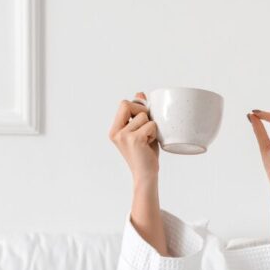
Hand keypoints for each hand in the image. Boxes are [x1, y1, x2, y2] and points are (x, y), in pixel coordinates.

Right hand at [110, 92, 166, 255]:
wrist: (146, 175)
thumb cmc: (145, 154)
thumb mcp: (141, 131)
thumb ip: (139, 114)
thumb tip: (139, 94)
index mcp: (115, 129)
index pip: (124, 103)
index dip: (137, 106)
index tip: (144, 118)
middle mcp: (116, 132)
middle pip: (129, 104)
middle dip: (143, 113)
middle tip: (147, 129)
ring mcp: (123, 135)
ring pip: (144, 116)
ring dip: (151, 127)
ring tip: (148, 140)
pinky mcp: (134, 139)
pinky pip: (151, 125)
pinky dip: (155, 133)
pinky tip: (150, 144)